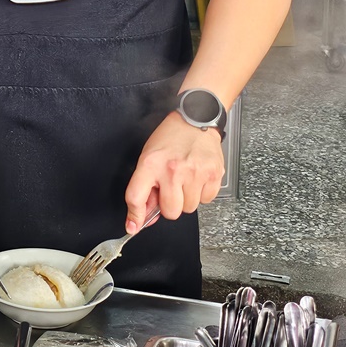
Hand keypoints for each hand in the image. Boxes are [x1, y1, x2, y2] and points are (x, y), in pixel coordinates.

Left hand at [125, 111, 224, 234]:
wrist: (195, 119)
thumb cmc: (170, 136)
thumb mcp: (149, 156)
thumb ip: (146, 186)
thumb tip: (144, 216)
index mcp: (151, 163)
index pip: (136, 197)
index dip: (134, 217)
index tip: (134, 226)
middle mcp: (172, 170)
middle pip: (170, 212)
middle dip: (169, 205)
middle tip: (171, 189)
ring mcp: (195, 173)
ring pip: (189, 209)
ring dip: (186, 199)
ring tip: (185, 179)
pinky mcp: (213, 175)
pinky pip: (206, 200)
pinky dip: (202, 193)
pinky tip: (197, 177)